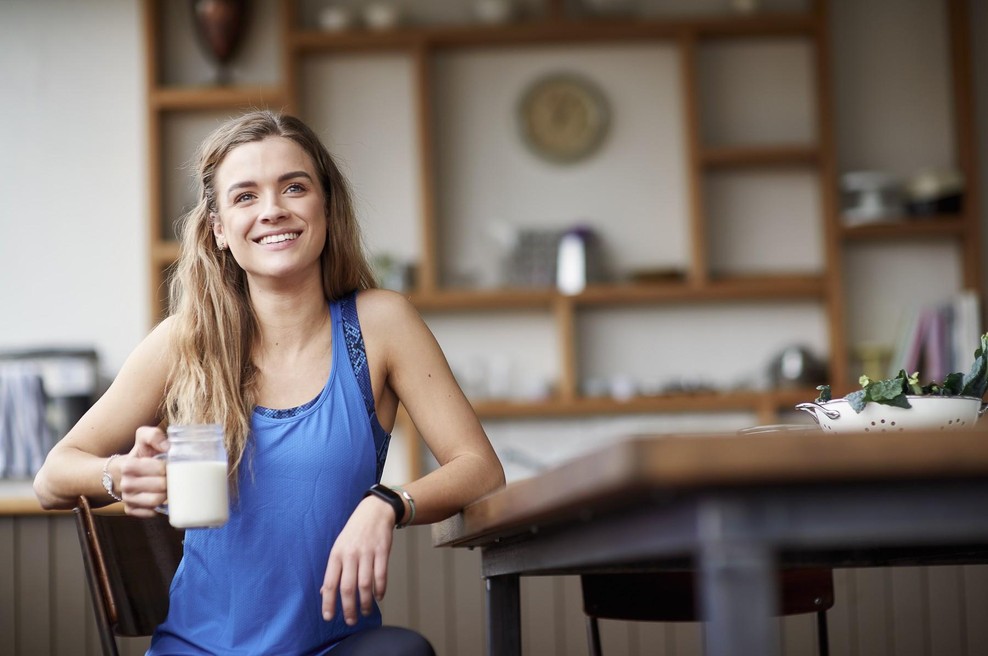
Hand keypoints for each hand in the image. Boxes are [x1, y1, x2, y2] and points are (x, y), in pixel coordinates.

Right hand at [118, 426, 168, 517]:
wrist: (122, 471)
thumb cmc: (140, 454)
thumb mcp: (144, 439)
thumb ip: (154, 436)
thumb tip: (168, 447)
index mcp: (129, 466)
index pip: (160, 470)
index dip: (170, 467)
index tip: (171, 465)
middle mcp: (126, 484)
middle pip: (161, 486)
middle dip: (172, 481)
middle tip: (174, 476)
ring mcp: (127, 499)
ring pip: (156, 501)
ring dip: (168, 495)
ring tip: (170, 487)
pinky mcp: (130, 510)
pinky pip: (151, 513)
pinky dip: (160, 507)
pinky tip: (162, 498)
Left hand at [320, 496, 394, 625]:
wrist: (374, 512)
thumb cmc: (354, 533)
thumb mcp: (338, 548)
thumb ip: (333, 570)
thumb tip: (324, 592)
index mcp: (336, 555)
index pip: (330, 583)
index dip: (328, 602)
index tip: (329, 617)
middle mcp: (350, 555)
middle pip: (347, 588)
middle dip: (349, 608)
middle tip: (351, 621)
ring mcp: (367, 553)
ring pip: (365, 584)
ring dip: (366, 602)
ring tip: (366, 612)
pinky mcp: (382, 551)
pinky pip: (381, 575)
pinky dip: (380, 589)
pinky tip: (378, 597)